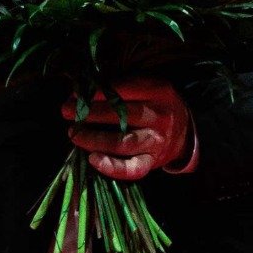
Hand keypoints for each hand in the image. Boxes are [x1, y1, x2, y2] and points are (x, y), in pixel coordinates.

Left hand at [65, 79, 192, 180]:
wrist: (186, 131)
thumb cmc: (156, 103)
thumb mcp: (148, 84)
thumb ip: (121, 83)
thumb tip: (83, 86)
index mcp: (157, 91)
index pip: (124, 89)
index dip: (98, 92)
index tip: (77, 93)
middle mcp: (158, 117)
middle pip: (122, 114)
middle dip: (91, 112)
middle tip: (66, 110)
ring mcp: (156, 141)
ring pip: (123, 142)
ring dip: (95, 138)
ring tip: (73, 134)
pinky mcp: (152, 162)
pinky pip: (132, 169)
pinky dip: (112, 167)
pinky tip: (93, 160)